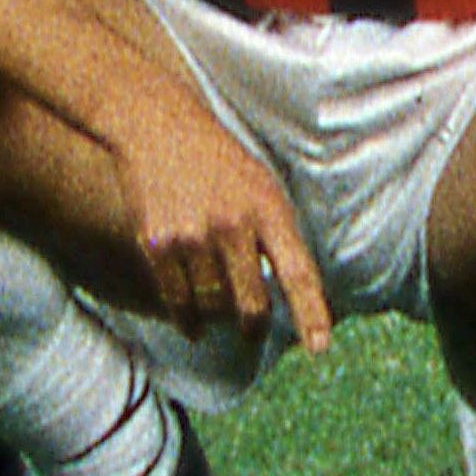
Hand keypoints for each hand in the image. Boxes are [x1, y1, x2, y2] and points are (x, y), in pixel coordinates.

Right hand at [116, 96, 331, 356]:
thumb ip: (277, 233)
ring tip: (218, 306)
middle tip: (253, 329)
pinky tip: (193, 322)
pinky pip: (179, 304)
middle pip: (251, 306)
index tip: (319, 347)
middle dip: (254, 326)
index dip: (310, 313)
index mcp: (268, 207)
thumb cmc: (220, 162)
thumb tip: (293, 295)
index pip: (297, 271)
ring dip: (218, 317)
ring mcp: (192, 237)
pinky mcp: (157, 246)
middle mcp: (232, 224)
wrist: (159, 128)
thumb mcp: (262, 185)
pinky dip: (188, 321)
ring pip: (213, 309)